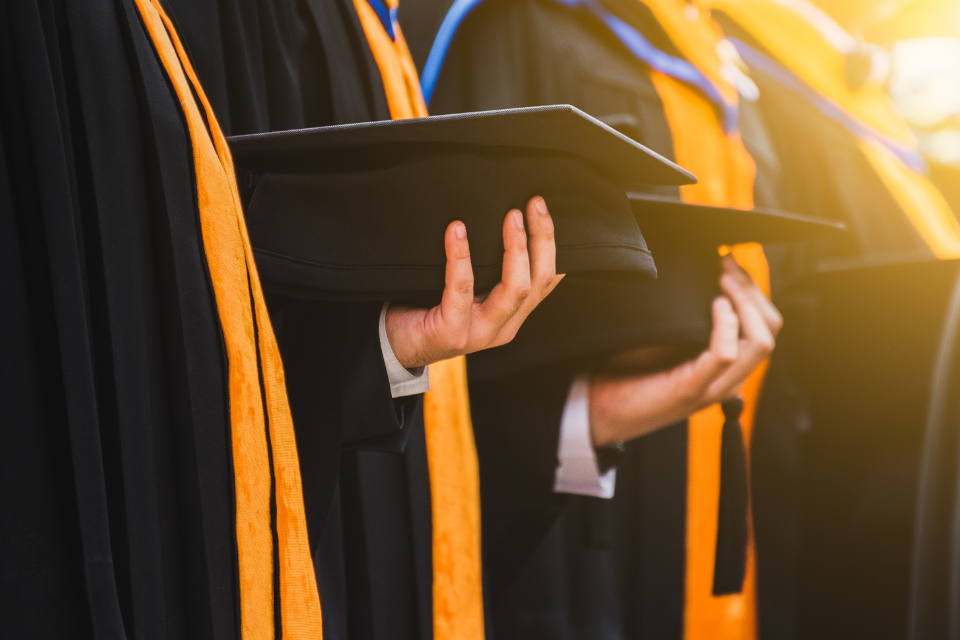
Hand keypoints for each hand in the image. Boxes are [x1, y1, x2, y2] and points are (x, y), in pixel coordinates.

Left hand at [385, 197, 563, 368]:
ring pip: (514, 289)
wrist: (395, 346)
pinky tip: (457, 230)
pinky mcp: (453, 332)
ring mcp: (480, 333)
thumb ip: (488, 276)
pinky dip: (461, 256)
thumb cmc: (430, 311)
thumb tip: (500, 224)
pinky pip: (461, 288)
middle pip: (538, 282)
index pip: (545, 281)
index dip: (550, 245)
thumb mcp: (469, 295)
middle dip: (542, 240)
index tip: (541, 210)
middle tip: (534, 205)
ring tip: (512, 216)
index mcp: (511, 317)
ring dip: (516, 248)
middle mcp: (502, 327)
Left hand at [589, 254, 782, 447]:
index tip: (730, 262)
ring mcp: (712, 389)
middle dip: (753, 290)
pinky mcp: (690, 392)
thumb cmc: (627, 372)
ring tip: (723, 280)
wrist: (599, 411)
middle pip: (768, 331)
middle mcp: (728, 381)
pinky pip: (725, 355)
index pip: (765, 327)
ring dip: (744, 303)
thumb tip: (700, 280)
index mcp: (727, 370)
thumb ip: (690, 322)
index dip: (753, 290)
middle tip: (728, 264)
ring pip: (758, 344)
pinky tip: (714, 305)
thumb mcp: (667, 341)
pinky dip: (725, 325)